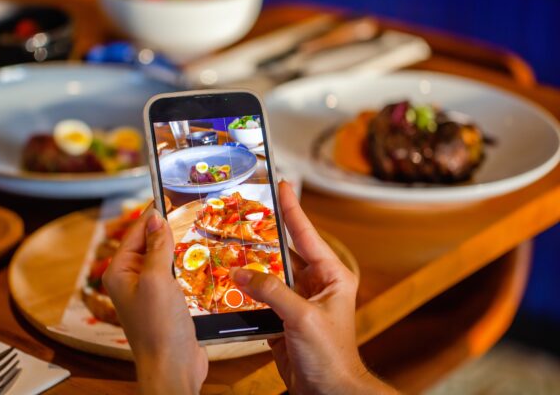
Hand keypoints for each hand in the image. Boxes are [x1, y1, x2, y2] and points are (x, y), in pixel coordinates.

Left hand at [103, 207, 207, 394]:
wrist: (173, 367)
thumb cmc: (159, 327)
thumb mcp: (157, 280)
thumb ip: (156, 247)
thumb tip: (155, 217)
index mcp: (120, 272)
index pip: (136, 231)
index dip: (153, 213)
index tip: (169, 193)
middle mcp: (131, 280)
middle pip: (149, 243)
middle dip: (167, 229)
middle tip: (189, 209)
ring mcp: (148, 292)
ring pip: (164, 258)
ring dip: (178, 247)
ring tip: (197, 228)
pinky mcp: (165, 303)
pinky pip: (174, 275)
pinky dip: (186, 265)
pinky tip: (200, 259)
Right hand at [230, 181, 396, 394]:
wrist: (329, 393)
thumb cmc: (331, 357)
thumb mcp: (303, 317)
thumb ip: (272, 291)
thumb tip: (242, 272)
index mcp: (331, 276)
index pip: (308, 234)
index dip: (293, 208)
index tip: (282, 185)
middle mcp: (315, 284)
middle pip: (284, 252)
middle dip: (262, 237)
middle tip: (243, 216)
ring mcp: (298, 302)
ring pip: (270, 275)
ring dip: (251, 265)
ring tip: (228, 246)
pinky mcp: (282, 319)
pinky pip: (261, 297)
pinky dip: (246, 291)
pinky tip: (228, 282)